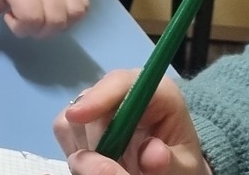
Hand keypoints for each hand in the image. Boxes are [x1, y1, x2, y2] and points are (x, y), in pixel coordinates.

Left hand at [0, 0, 87, 53]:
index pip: (32, 18)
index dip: (21, 26)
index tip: (8, 15)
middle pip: (55, 21)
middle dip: (38, 30)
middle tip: (23, 16)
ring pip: (74, 14)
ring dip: (58, 24)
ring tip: (41, 15)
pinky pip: (84, 4)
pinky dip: (73, 14)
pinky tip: (56, 11)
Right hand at [54, 72, 209, 174]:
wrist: (171, 171)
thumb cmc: (180, 166)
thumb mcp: (185, 167)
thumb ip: (170, 162)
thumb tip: (151, 154)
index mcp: (157, 93)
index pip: (123, 83)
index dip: (99, 96)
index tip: (78, 116)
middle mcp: (125, 92)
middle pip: (92, 105)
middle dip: (96, 144)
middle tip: (111, 174)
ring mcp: (100, 104)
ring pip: (73, 120)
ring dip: (87, 153)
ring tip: (114, 170)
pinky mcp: (81, 119)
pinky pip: (63, 131)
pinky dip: (76, 153)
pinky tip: (97, 165)